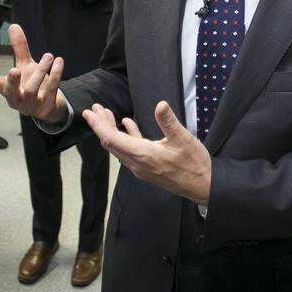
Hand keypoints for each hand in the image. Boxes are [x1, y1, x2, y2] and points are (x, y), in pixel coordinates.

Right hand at [0, 23, 66, 121]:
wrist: (49, 105)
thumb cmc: (32, 83)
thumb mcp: (25, 65)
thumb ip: (19, 48)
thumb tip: (13, 25)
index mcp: (7, 89)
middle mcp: (16, 99)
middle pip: (11, 92)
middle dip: (12, 81)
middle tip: (14, 69)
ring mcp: (30, 106)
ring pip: (32, 90)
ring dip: (40, 72)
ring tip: (48, 55)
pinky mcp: (46, 107)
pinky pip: (51, 90)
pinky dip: (55, 75)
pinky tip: (58, 61)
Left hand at [83, 101, 211, 204]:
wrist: (203, 186)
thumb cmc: (194, 164)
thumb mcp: (183, 139)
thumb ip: (169, 122)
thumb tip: (160, 105)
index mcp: (143, 155)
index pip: (111, 139)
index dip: (98, 125)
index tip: (89, 113)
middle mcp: (137, 163)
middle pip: (111, 143)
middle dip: (101, 124)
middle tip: (94, 108)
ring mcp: (141, 167)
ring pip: (119, 147)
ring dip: (111, 130)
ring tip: (106, 114)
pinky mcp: (147, 168)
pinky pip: (130, 151)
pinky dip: (126, 137)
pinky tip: (127, 124)